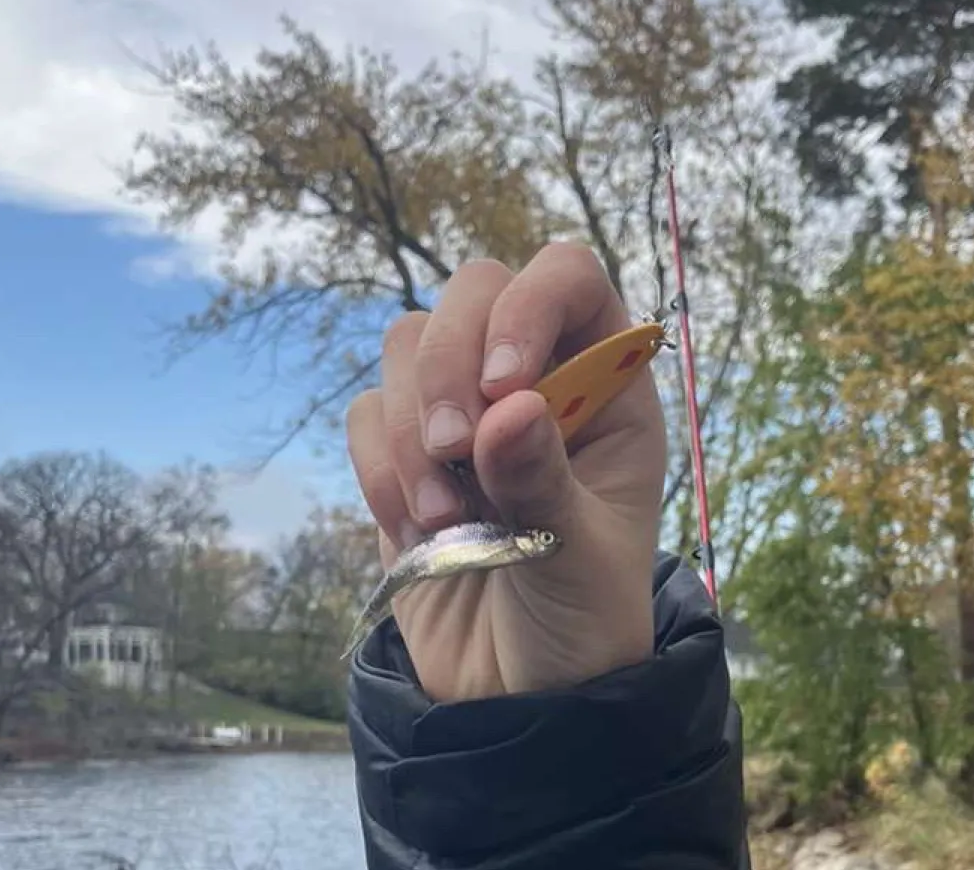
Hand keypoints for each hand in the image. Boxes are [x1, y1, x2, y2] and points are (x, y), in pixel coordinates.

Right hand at [345, 242, 667, 702]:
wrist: (517, 697)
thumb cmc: (581, 624)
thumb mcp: (580, 558)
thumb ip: (544, 482)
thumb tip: (507, 408)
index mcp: (606, 387)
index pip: (569, 277)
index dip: (529, 304)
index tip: (500, 384)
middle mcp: (535, 380)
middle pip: (472, 289)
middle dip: (447, 365)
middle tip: (455, 451)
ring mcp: (466, 413)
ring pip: (409, 345)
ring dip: (411, 429)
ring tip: (445, 520)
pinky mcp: (404, 455)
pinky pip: (367, 414)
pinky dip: (380, 469)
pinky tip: (418, 532)